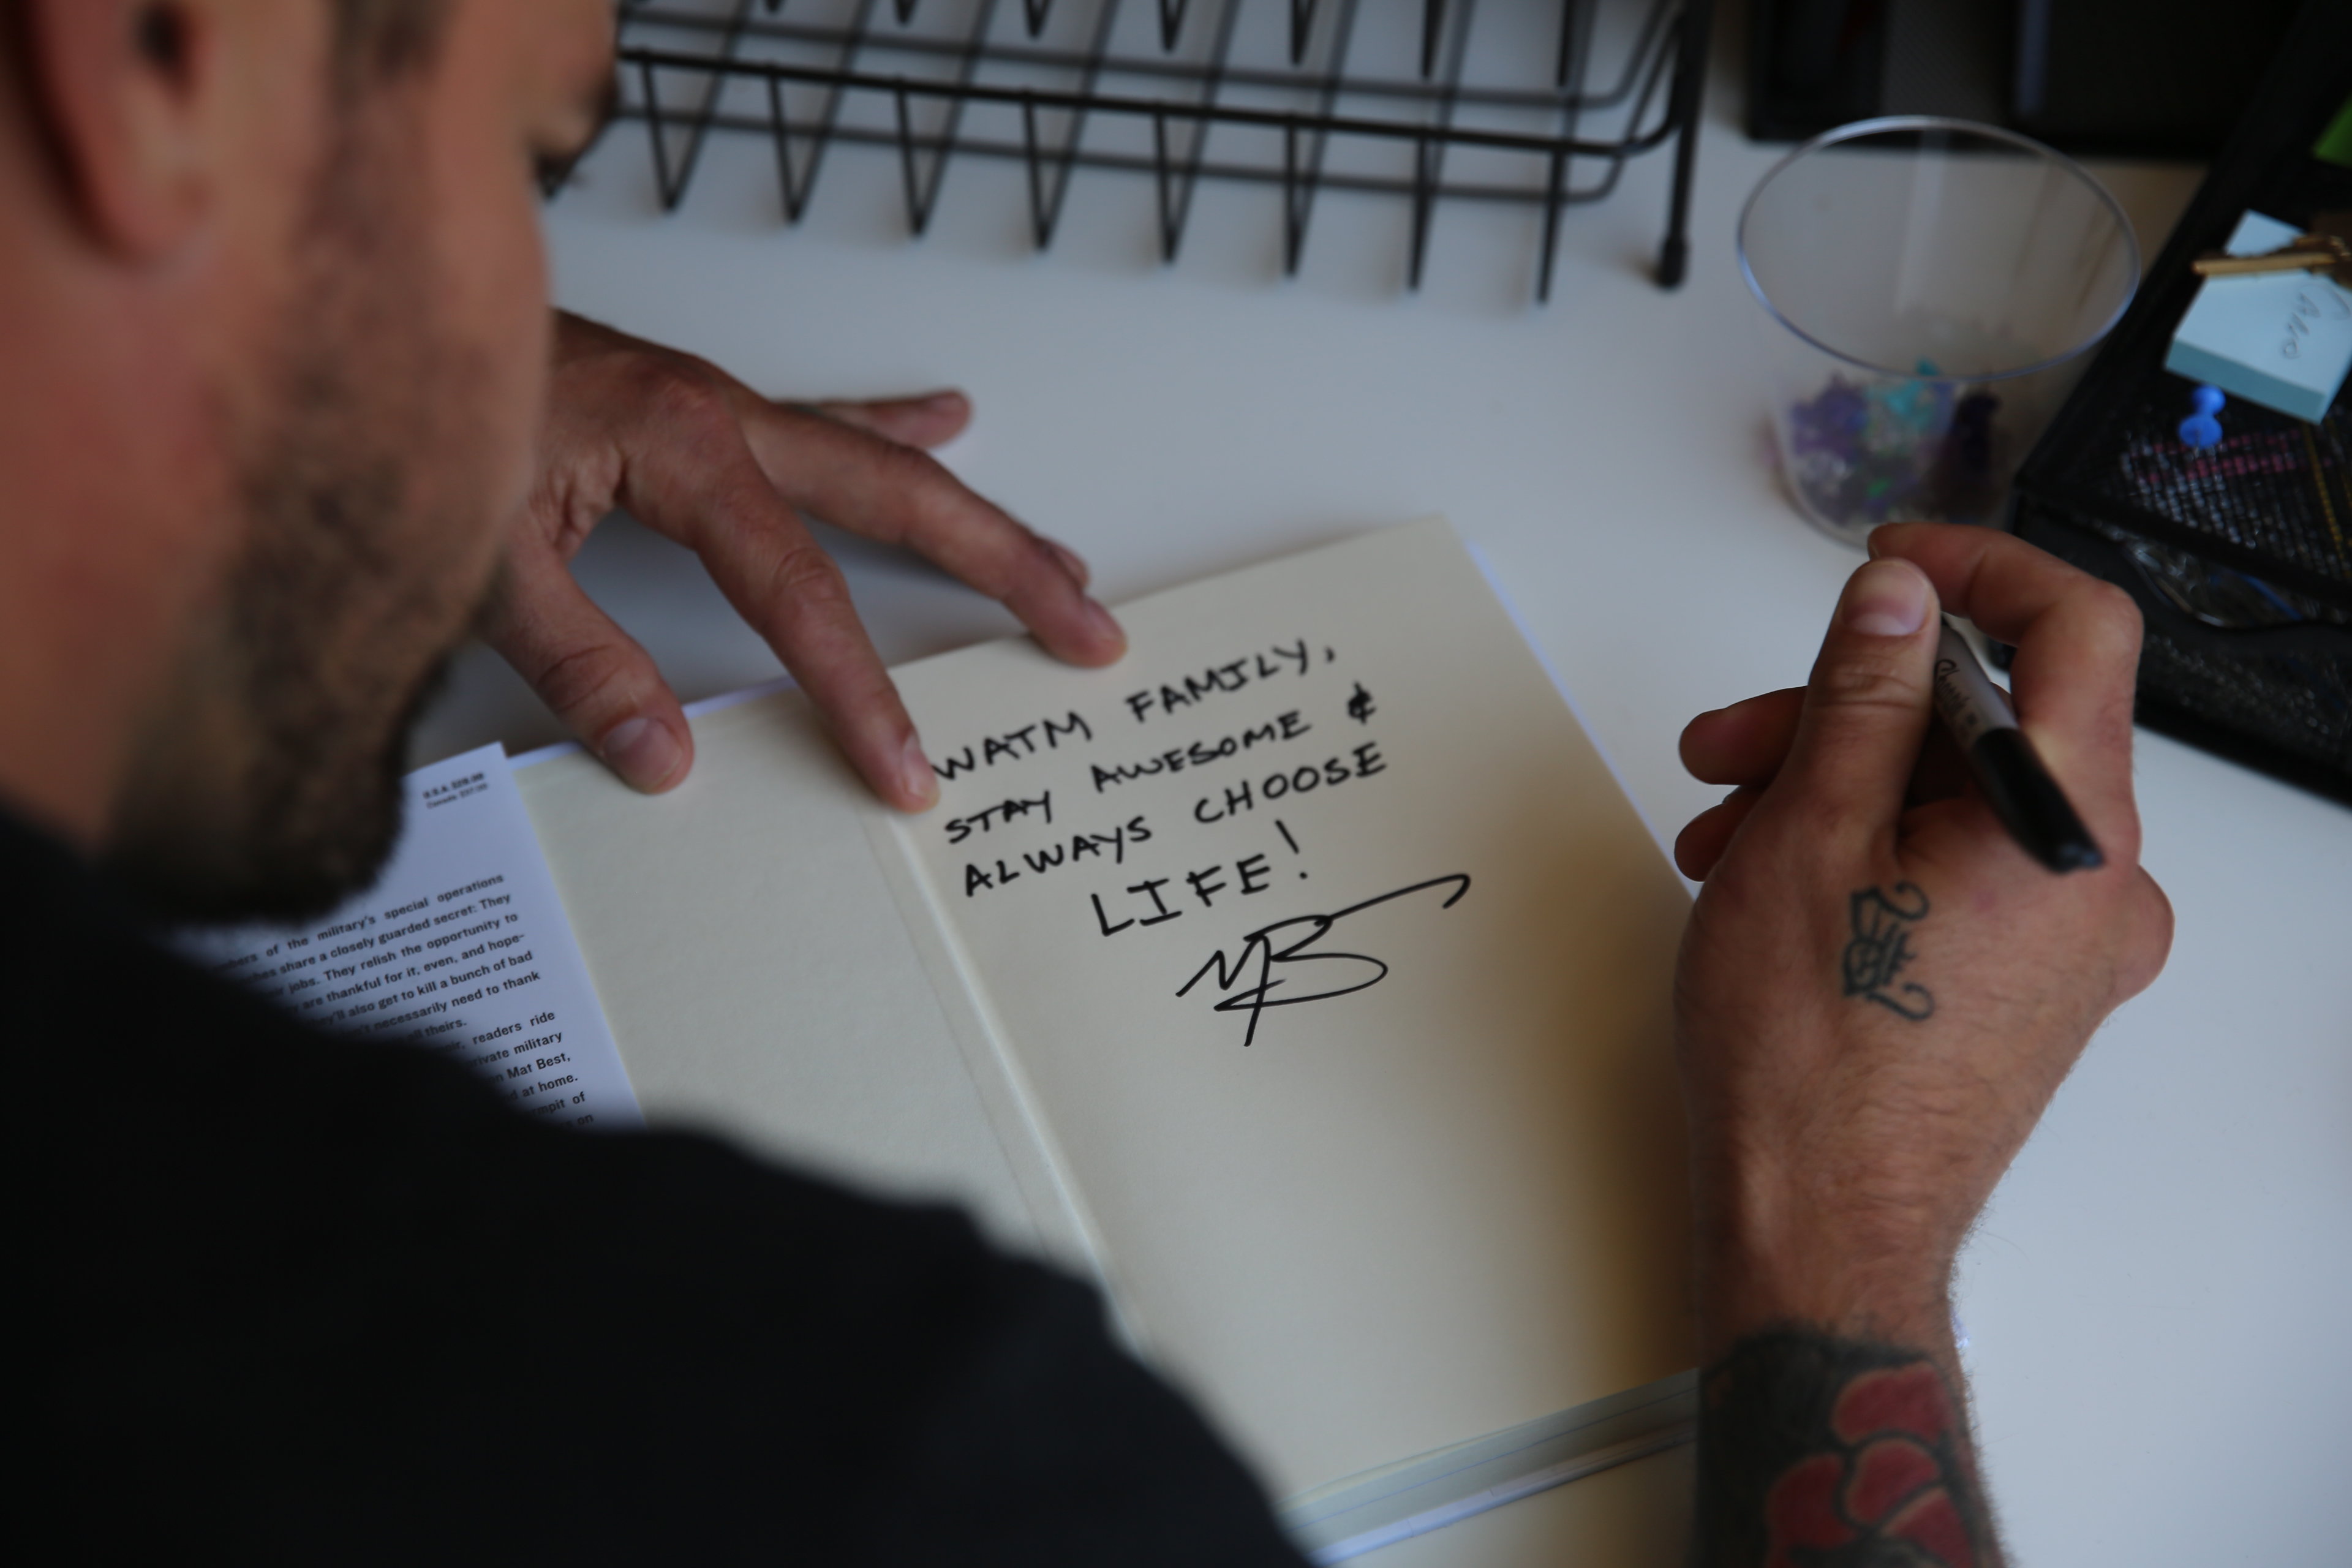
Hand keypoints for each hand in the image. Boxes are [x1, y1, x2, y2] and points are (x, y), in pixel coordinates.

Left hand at [482, 312, 1125, 807]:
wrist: (381, 313)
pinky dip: (898, 427)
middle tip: (1086, 628)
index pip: (801, 593)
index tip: (907, 769)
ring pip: (885, 461)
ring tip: (1060, 560)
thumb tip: (665, 756)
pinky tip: (949, 419)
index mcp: (687, 450)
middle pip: (902, 500)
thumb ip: (576, 664)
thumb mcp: (481, 561)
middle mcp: (725, 418)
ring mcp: (723, 406)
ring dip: (979, 511)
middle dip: (1005, 567)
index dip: (861, 692)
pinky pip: (831, 421)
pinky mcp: (703, 405)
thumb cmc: (423, 415)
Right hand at [1672, 524, 2172, 1363]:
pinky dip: (1873, 845)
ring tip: (1723, 829)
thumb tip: (1895, 597)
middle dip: (1847, 710)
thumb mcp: (1809, 836)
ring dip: (1838, 783)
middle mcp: (2102, 883)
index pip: (2077, 629)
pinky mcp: (2033, 982)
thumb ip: (1862, 694)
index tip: (1890, 564)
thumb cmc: (1810, 1063)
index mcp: (2070, 831)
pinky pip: (1964, 865)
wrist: (1817, 1230)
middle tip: (1733, 740)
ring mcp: (2074, 941)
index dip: (1980, 567)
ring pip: (1960, 797)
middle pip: (1990, 722)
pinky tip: (1772, 875)